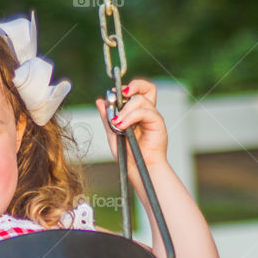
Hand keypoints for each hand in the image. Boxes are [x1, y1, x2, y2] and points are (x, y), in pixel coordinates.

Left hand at [95, 79, 167, 193]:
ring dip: (125, 109)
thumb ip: (107, 118)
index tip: (111, 95)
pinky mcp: (158, 123)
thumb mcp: (112, 134)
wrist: (139, 170)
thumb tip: (100, 101)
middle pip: (146, 88)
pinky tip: (122, 126)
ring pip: (141, 99)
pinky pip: (145, 112)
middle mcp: (147, 112)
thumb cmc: (128, 155)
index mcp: (137, 112)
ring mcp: (153, 116)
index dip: (126, 88)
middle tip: (117, 97)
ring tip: (117, 123)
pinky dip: (131, 117)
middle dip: (130, 88)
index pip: (137, 90)